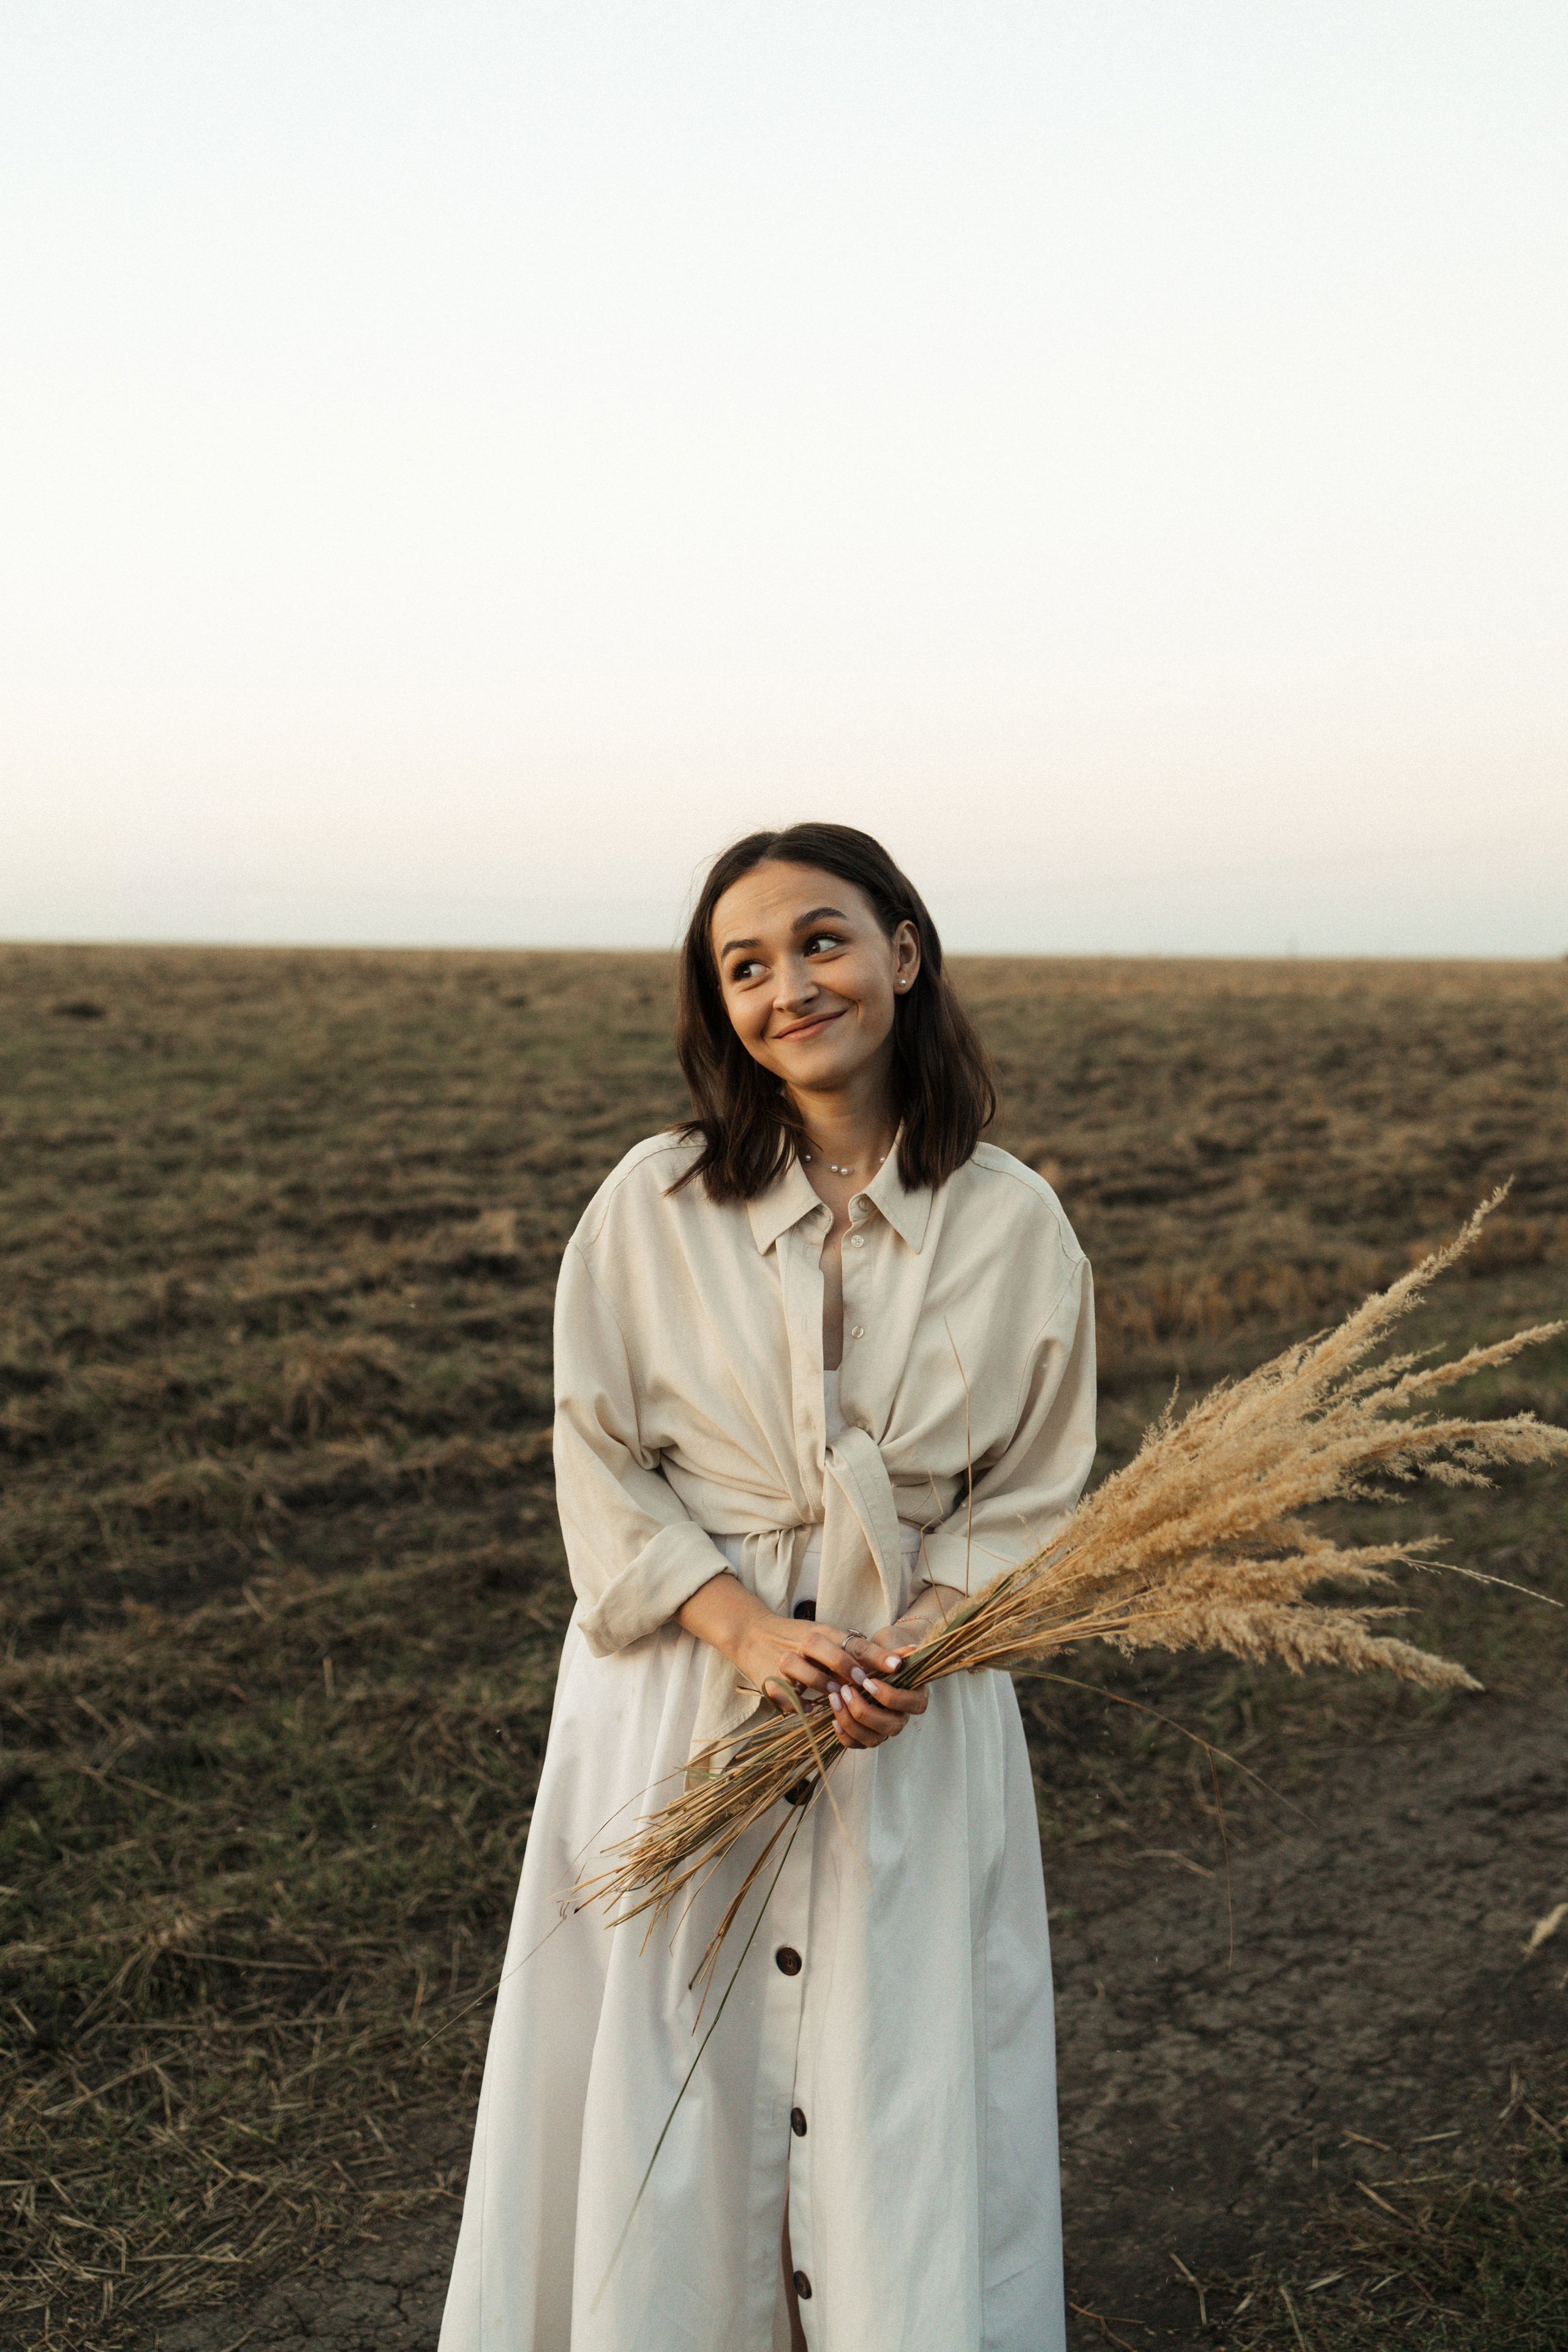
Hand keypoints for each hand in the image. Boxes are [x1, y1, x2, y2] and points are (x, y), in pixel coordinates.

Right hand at [676, 1575, 926, 1749]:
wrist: (751, 1634)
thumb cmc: (796, 1638)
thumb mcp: (825, 1636)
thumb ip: (856, 1650)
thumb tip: (901, 1659)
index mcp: (824, 1632)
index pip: (856, 1643)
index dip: (878, 1656)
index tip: (899, 1666)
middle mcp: (805, 1644)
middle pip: (834, 1657)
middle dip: (852, 1673)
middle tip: (865, 1685)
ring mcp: (786, 1663)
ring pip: (812, 1679)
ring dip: (827, 1689)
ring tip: (836, 1696)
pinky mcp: (770, 1681)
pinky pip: (790, 1698)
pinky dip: (800, 1705)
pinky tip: (809, 1709)